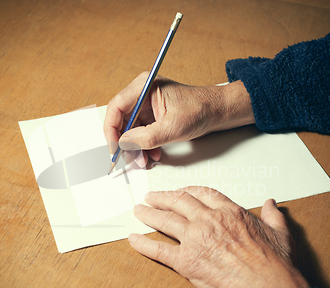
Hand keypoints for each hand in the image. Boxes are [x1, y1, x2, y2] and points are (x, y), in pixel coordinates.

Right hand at [104, 73, 254, 166]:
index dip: (111, 129)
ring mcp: (146, 105)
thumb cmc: (201, 109)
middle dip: (126, 143)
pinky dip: (144, 146)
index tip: (115, 147)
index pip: (116, 107)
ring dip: (136, 148)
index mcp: (144, 86)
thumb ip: (146, 137)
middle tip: (132, 159)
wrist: (218, 111)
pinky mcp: (152, 116)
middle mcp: (142, 94)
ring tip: (145, 160)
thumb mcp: (173, 127)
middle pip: (121, 120)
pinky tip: (153, 154)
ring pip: (130, 130)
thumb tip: (124, 144)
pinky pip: (140, 133)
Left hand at [129, 186, 308, 287]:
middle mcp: (209, 221)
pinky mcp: (186, 262)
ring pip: (165, 220)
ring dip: (149, 214)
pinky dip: (143, 244)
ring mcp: (196, 240)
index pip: (202, 194)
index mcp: (230, 212)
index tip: (179, 192)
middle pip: (178, 202)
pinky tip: (133, 239)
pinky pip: (158, 250)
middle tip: (151, 197)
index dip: (187, 191)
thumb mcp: (280, 234)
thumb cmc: (275, 266)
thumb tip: (271, 203)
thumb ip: (273, 216)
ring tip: (139, 210)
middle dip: (162, 197)